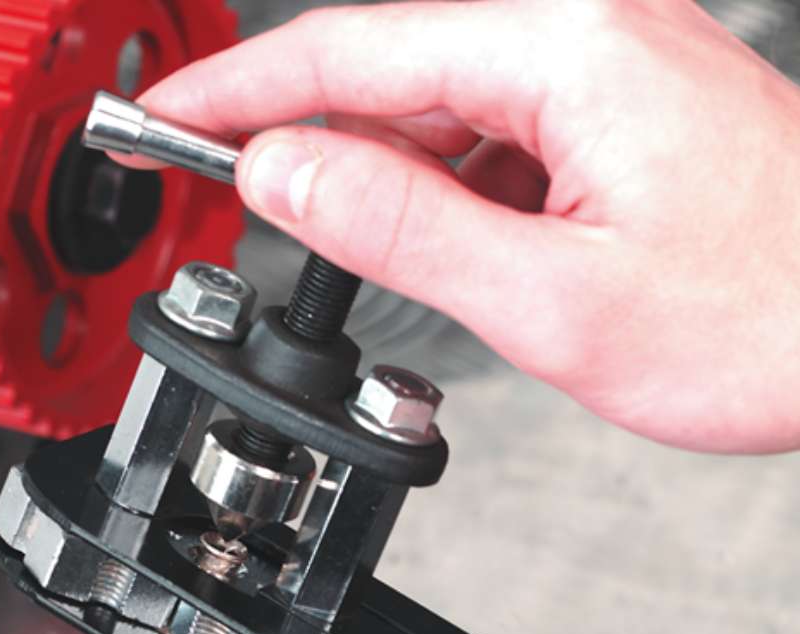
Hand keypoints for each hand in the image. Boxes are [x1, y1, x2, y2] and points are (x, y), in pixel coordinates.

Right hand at [123, 0, 799, 453]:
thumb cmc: (766, 320)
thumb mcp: (549, 297)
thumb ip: (402, 228)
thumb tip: (287, 176)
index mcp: (566, 51)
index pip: (351, 51)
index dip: (243, 93)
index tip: (170, 119)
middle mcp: (587, 36)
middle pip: (389, 68)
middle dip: (294, 131)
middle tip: (219, 187)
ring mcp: (604, 74)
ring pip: (438, 109)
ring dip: (371, 172)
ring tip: (332, 242)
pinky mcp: (615, 119)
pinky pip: (492, 138)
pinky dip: (439, 187)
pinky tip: (434, 240)